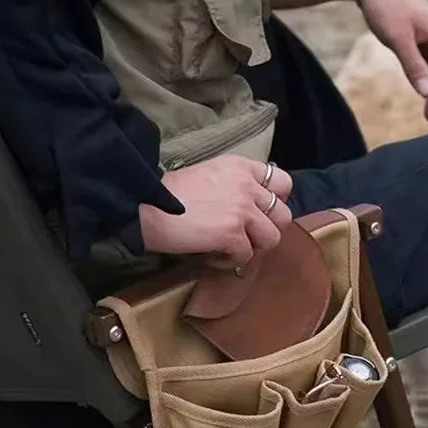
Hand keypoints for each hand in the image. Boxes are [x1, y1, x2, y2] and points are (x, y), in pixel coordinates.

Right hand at [140, 155, 292, 266]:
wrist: (144, 203)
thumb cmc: (169, 192)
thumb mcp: (209, 174)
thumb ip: (235, 185)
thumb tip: (251, 207)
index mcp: (241, 167)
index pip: (283, 182)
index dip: (275, 200)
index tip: (260, 211)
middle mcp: (247, 186)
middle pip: (283, 214)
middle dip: (268, 228)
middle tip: (247, 234)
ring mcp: (242, 210)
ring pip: (272, 238)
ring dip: (253, 247)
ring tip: (231, 246)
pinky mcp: (231, 234)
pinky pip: (247, 256)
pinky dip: (231, 260)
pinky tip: (214, 255)